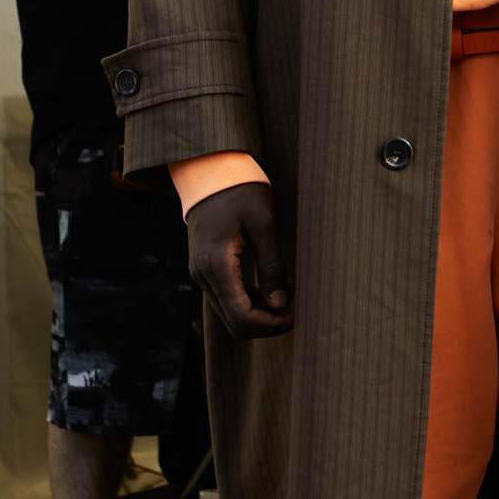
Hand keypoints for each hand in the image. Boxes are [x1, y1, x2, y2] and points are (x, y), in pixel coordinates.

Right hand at [186, 183, 293, 339]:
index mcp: (216, 265)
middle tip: (296, 304)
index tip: (295, 313)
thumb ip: (272, 266)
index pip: (241, 317)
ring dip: (262, 311)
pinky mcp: (206, 270)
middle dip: (268, 322)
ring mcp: (202, 275)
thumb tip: (280, 305)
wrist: (210, 172)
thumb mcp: (264, 224)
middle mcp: (203, 276)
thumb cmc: (240, 191)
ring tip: (290, 291)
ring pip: (231, 314)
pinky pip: (229, 298)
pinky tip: (275, 285)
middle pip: (235, 323)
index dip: (271, 325)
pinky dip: (252, 300)